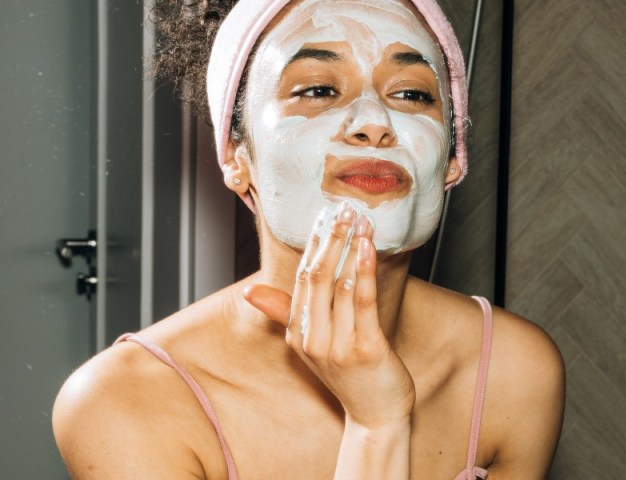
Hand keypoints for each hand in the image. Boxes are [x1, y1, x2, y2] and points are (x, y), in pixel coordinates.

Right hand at [244, 203, 415, 428]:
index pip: (301, 280)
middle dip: (330, 240)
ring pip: (339, 285)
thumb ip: (285, 313)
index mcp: (298, 334)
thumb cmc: (350, 377)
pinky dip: (364, 272)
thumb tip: (249, 292)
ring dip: (350, 248)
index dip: (312, 246)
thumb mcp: (312, 345)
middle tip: (341, 209)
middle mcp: (313, 340)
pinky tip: (368, 248)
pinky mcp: (366, 349)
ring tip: (359, 220)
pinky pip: (362, 303)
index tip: (321, 216)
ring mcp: (338, 346)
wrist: (376, 416)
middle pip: (317, 278)